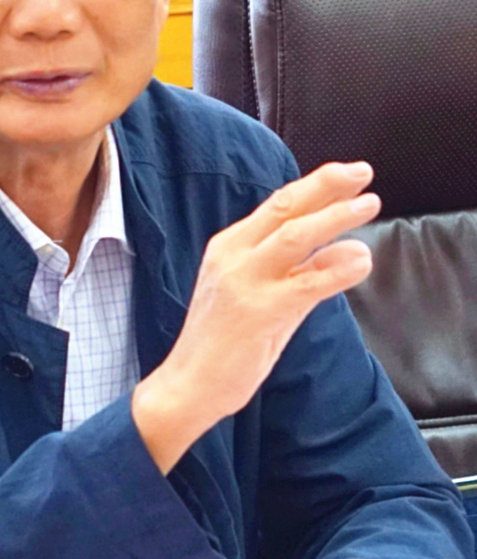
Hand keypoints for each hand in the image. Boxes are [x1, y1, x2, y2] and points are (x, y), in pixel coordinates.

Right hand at [132, 161, 379, 472]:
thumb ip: (298, 271)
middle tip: (363, 173)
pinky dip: (336, 268)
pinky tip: (360, 261)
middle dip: (327, 186)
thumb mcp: (259, 294)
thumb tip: (348, 250)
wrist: (190, 385)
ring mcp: (244, 282)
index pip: (277, 205)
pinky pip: (306, 283)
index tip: (348, 174)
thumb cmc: (224, 343)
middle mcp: (233, 256)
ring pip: (295, 235)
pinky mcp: (259, 312)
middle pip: (285, 207)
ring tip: (369, 205)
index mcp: (229, 247)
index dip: (316, 186)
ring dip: (335, 217)